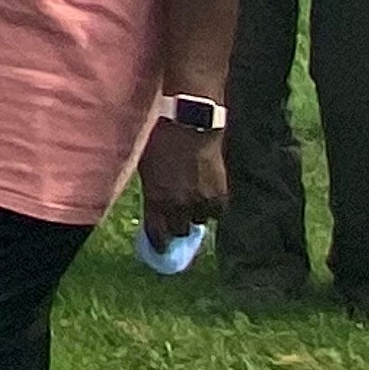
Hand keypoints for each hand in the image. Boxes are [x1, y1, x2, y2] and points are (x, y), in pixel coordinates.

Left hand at [137, 119, 227, 245]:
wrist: (191, 124)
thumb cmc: (161, 141)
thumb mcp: (147, 169)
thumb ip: (152, 193)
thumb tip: (155, 212)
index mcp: (156, 199)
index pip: (157, 234)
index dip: (158, 242)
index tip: (160, 245)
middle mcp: (178, 206)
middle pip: (179, 231)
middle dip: (176, 225)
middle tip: (176, 216)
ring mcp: (201, 202)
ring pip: (199, 221)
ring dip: (194, 213)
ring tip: (193, 197)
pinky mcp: (221, 196)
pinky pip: (217, 212)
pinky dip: (212, 206)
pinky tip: (207, 193)